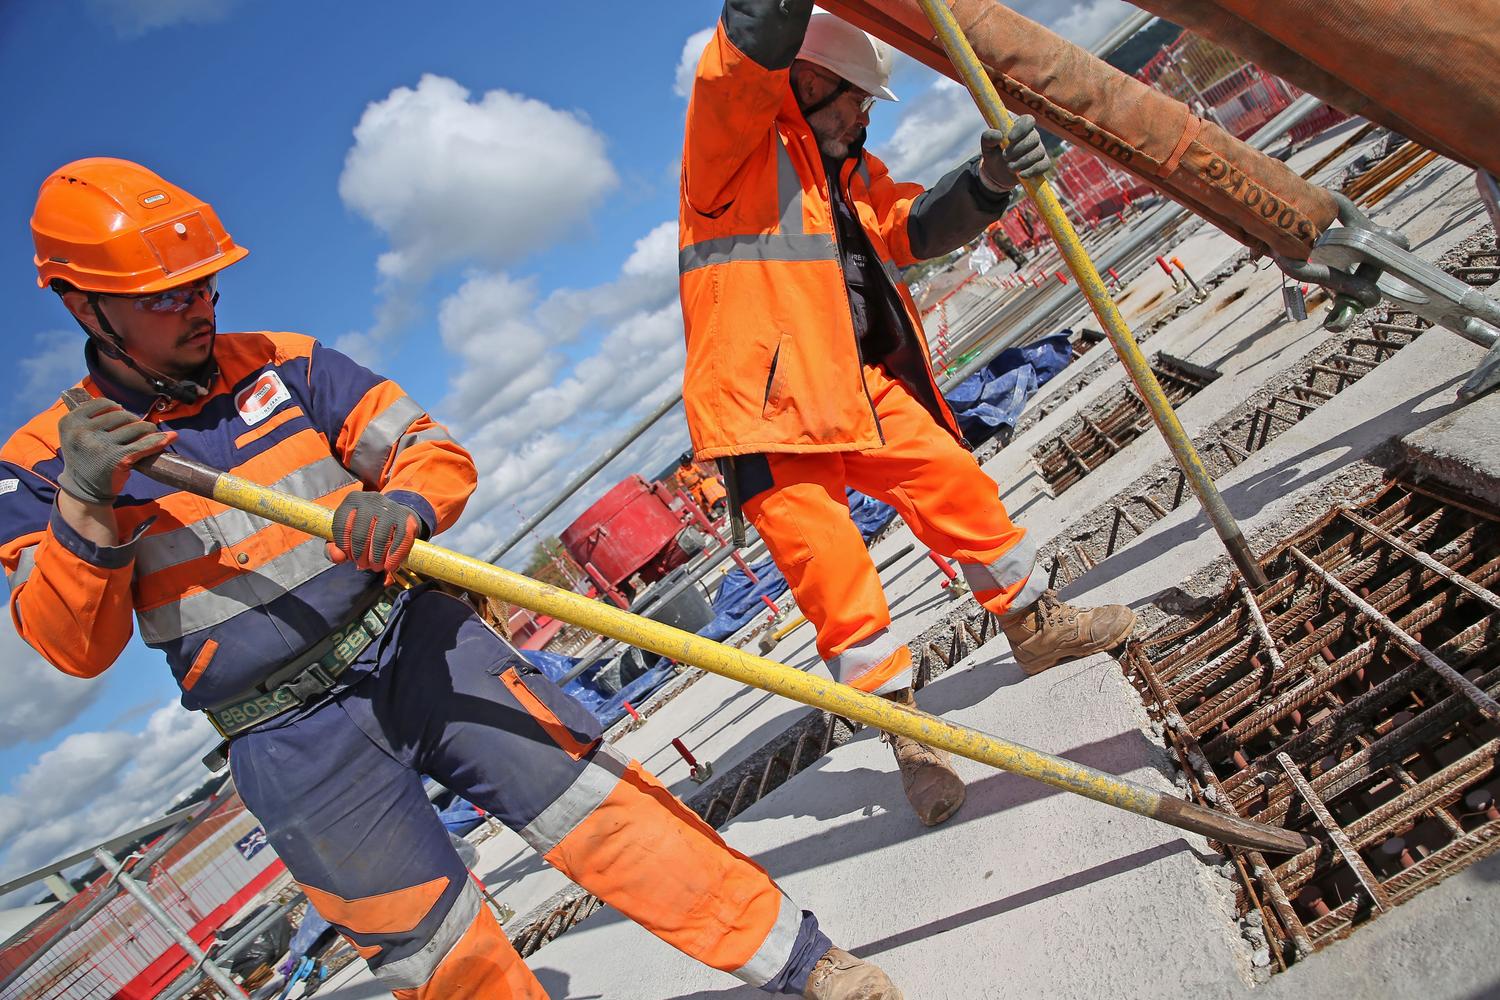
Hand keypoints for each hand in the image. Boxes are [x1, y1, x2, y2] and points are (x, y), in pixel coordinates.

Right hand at [56, 396, 174, 504]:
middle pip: (121, 415)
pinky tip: (170, 437)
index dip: (115, 407)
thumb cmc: (84, 458)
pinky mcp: (119, 459)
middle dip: (133, 420)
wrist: (83, 489)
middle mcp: (83, 432)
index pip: (101, 403)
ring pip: (135, 427)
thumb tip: (120, 406)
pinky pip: (144, 445)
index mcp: (70, 422)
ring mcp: (101, 446)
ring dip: (147, 428)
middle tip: (137, 428)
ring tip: (149, 432)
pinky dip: (159, 440)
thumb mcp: (75, 435)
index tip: (121, 413)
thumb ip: (90, 419)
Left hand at [326, 491, 420, 573]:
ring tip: (376, 567)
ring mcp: (391, 507)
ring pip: (380, 538)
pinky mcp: (407, 517)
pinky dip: (394, 556)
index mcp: (352, 500)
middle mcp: (372, 500)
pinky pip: (401, 540)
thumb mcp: (346, 534)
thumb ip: (335, 549)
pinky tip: (390, 566)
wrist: (394, 515)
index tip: (349, 557)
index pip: (341, 526)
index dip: (344, 546)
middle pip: (361, 534)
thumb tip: (339, 558)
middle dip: (361, 555)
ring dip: (377, 558)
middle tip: (363, 566)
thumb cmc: (366, 528)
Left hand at [978, 115, 1049, 191]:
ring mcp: (1039, 149)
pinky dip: (1032, 171)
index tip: (1010, 139)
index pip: (1028, 120)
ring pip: (1038, 152)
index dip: (1021, 129)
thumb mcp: (987, 145)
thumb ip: (988, 137)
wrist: (997, 172)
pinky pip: (1044, 165)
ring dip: (1022, 162)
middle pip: (1034, 138)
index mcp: (1020, 126)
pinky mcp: (1042, 163)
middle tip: (1005, 157)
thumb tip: (998, 135)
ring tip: (1009, 167)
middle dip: (1018, 149)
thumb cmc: (994, 153)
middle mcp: (1032, 136)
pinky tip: (1021, 174)